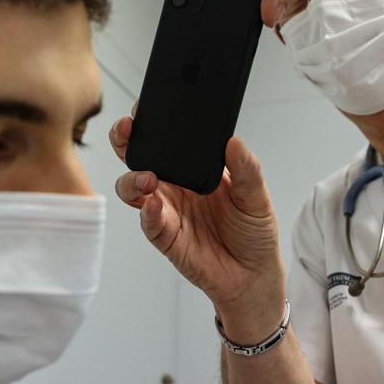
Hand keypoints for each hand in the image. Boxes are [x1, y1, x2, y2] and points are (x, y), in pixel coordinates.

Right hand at [109, 113, 284, 325]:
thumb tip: (234, 142)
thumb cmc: (253, 232)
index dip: (152, 122)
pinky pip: (148, 220)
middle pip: (139, 156)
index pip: (168, 139)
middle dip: (126, 140)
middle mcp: (174, 185)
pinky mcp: (164, 235)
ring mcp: (166, 209)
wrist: (253, 276)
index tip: (146, 108)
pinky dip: (147, 211)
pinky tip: (154, 205)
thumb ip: (247, 170)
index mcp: (194, 168)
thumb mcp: (257, 197)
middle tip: (129, 130)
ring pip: (133, 186)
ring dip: (133, 178)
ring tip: (148, 178)